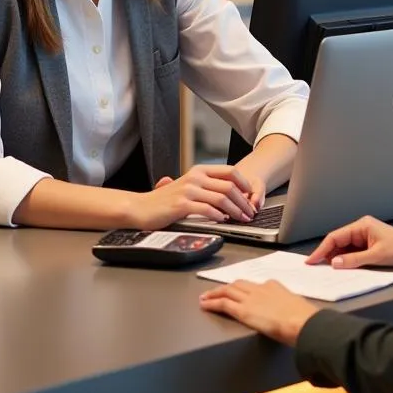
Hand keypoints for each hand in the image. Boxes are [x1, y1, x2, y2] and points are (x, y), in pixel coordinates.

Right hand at [141, 164, 255, 229]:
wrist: (140, 208)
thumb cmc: (163, 200)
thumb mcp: (187, 186)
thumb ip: (205, 186)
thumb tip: (228, 192)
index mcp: (199, 171)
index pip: (230, 171)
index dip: (244, 183)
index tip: (251, 196)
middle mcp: (195, 177)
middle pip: (229, 187)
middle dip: (244, 201)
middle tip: (250, 212)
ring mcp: (189, 190)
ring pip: (221, 199)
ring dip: (235, 210)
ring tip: (241, 219)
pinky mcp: (182, 205)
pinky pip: (207, 210)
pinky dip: (218, 216)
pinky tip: (223, 221)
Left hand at [200, 280, 316, 345]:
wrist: (301, 322)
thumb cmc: (304, 318)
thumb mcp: (296, 307)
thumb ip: (288, 308)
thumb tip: (291, 315)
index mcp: (274, 286)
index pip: (255, 285)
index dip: (244, 288)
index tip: (240, 292)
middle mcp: (260, 288)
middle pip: (238, 284)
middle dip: (226, 287)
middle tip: (216, 291)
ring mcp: (250, 298)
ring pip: (227, 291)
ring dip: (214, 293)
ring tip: (205, 297)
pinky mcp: (243, 310)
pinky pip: (223, 304)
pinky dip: (212, 303)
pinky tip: (204, 305)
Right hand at [306, 215, 392, 269]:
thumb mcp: (376, 256)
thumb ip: (354, 260)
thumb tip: (334, 264)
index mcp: (361, 226)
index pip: (335, 237)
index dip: (322, 249)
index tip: (311, 260)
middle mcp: (360, 228)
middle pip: (338, 241)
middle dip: (327, 254)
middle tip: (315, 267)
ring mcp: (364, 236)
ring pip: (344, 247)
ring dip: (336, 257)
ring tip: (325, 269)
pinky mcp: (368, 244)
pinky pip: (352, 251)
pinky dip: (345, 259)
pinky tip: (340, 267)